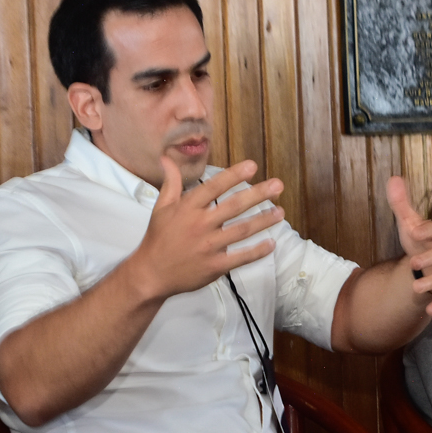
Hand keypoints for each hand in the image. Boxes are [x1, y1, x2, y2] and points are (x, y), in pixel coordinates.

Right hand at [126, 157, 283, 300]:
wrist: (151, 273)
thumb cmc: (158, 238)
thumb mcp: (161, 207)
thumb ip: (170, 182)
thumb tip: (166, 158)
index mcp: (188, 208)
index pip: (214, 187)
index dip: (234, 175)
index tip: (252, 166)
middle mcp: (200, 224)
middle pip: (234, 206)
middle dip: (258, 194)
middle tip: (278, 186)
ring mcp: (209, 246)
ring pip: (242, 230)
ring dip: (263, 221)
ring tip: (280, 213)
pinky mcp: (215, 266)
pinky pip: (241, 257)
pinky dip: (257, 251)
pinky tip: (271, 244)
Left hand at [387, 176, 431, 315]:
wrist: (428, 264)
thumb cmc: (421, 242)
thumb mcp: (409, 224)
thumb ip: (402, 204)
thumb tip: (393, 178)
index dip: (428, 230)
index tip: (414, 231)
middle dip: (430, 257)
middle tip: (413, 262)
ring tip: (416, 288)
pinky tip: (430, 310)